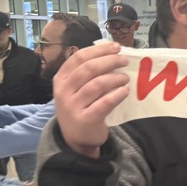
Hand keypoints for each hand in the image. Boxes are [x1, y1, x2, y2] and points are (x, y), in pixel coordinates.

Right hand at [54, 43, 128, 157]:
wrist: (75, 138)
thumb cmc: (80, 107)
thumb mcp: (74, 88)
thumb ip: (87, 72)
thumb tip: (112, 52)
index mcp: (61, 78)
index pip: (79, 57)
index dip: (99, 50)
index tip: (116, 47)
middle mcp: (64, 91)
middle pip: (89, 68)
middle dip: (110, 61)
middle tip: (124, 61)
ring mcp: (73, 106)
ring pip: (98, 84)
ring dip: (116, 78)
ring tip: (125, 78)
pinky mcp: (86, 119)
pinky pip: (105, 102)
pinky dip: (118, 94)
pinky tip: (125, 91)